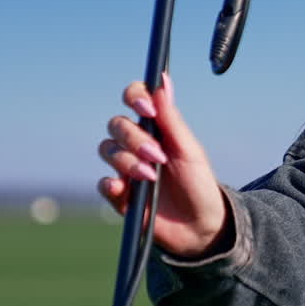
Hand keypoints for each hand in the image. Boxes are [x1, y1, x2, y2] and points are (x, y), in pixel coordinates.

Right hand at [96, 72, 231, 257]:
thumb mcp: (189, 150)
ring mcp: (126, 168)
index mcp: (156, 128)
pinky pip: (103, 182)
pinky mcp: (120, 195)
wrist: (201, 226)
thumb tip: (162, 80)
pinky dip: (111, 183)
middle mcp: (137, 144)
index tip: (146, 109)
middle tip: (157, 155)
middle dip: (134, 138)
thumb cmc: (199, 184)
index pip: (134, 99)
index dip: (134, 97)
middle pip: (116, 124)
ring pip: (107, 150)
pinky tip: (125, 189)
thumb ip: (171, 118)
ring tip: (151, 176)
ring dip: (127, 161)